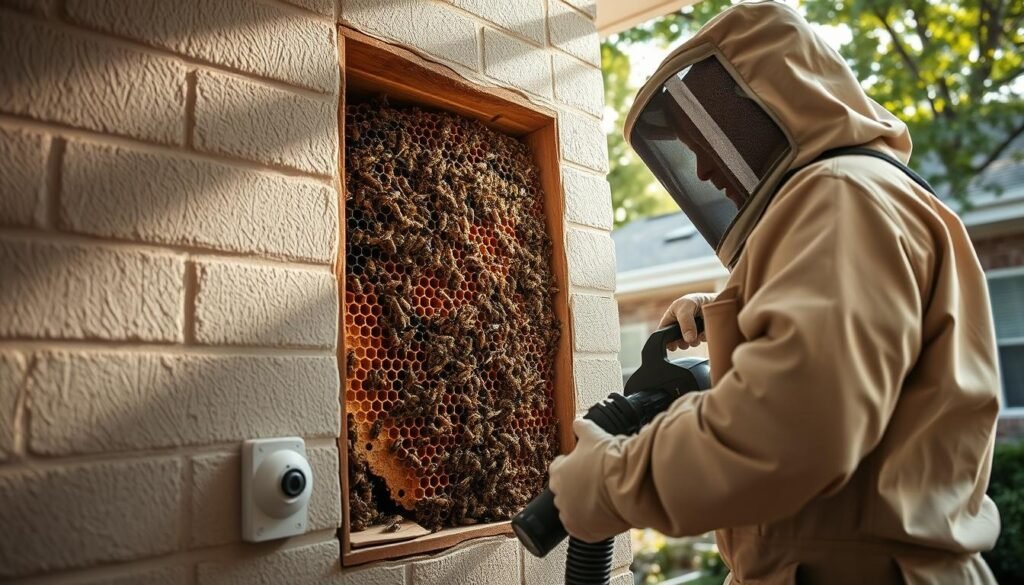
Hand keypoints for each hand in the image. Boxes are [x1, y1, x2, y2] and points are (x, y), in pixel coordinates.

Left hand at [548, 419, 625, 542]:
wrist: (629, 484)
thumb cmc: (611, 460)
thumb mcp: (594, 434)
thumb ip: (582, 427)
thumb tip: (578, 422)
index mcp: (557, 472)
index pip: (558, 469)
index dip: (572, 466)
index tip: (583, 467)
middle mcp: (559, 495)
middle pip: (565, 491)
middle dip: (577, 487)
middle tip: (594, 483)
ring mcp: (570, 515)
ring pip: (573, 510)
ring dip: (583, 505)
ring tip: (601, 499)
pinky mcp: (583, 532)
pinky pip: (582, 530)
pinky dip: (590, 524)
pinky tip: (602, 514)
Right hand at [658, 292, 714, 350]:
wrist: (716, 300)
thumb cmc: (695, 300)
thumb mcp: (686, 307)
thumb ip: (686, 323)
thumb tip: (689, 340)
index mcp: (670, 319)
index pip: (662, 333)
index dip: (666, 341)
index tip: (673, 346)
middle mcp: (679, 327)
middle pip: (676, 341)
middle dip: (683, 342)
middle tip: (688, 339)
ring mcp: (691, 331)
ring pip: (690, 343)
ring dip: (695, 341)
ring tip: (698, 332)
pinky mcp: (702, 334)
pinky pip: (702, 341)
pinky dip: (704, 337)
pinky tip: (705, 330)